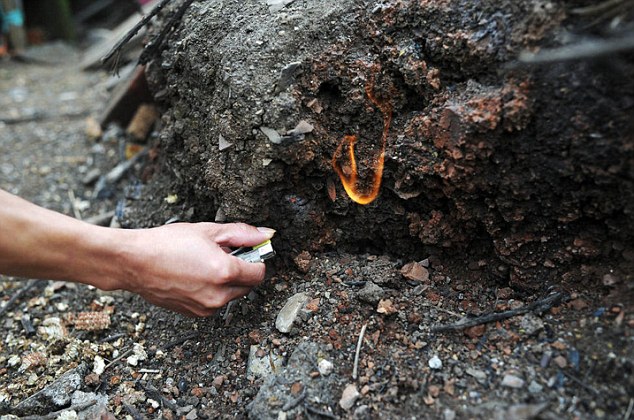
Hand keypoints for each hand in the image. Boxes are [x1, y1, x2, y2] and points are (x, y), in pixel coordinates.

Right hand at [118, 223, 274, 316]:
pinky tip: (194, 276)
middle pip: (247, 286)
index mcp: (224, 272)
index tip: (249, 252)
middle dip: (240, 271)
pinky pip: (214, 303)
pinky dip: (211, 291)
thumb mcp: (208, 231)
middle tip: (221, 255)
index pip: (259, 273)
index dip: (256, 260)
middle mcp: (218, 294)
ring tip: (204, 264)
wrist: (133, 262)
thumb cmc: (166, 243)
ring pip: (231, 295)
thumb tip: (265, 236)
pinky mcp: (194, 314)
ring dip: (226, 282)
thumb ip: (242, 234)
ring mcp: (205, 307)